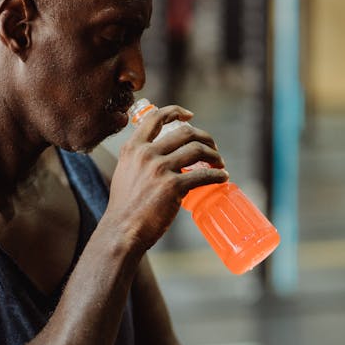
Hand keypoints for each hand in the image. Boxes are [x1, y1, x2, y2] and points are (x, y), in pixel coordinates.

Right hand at [105, 105, 227, 248]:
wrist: (122, 230)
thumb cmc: (124, 208)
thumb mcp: (124, 173)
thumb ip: (138, 160)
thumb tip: (159, 156)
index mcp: (133, 148)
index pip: (156, 117)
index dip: (176, 113)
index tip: (190, 117)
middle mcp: (146, 154)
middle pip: (185, 133)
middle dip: (204, 138)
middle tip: (212, 148)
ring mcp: (160, 169)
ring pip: (197, 150)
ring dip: (214, 155)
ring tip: (219, 164)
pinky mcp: (173, 187)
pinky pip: (203, 176)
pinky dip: (217, 176)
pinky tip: (222, 178)